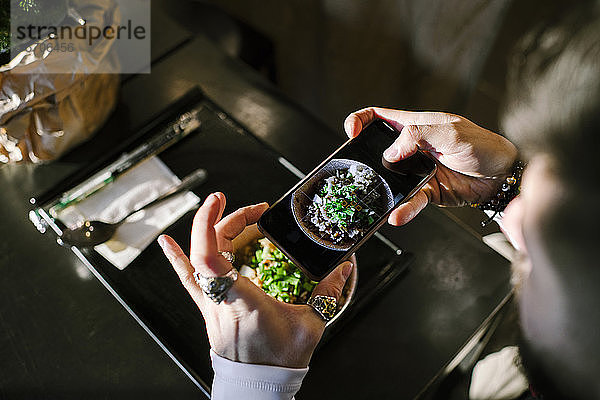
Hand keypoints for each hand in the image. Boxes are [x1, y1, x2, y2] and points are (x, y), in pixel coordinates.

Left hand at [158, 192, 352, 367]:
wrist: (258, 385)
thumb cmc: (278, 361)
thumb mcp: (310, 325)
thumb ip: (328, 293)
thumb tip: (343, 268)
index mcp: (242, 299)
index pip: (210, 259)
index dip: (211, 224)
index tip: (223, 201)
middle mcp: (219, 298)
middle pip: (207, 247)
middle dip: (228, 218)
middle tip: (256, 210)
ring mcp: (209, 303)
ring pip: (196, 258)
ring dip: (209, 228)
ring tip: (222, 206)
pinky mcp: (208, 307)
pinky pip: (187, 278)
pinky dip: (176, 258)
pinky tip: (166, 241)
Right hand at [344, 107, 517, 225]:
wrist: (503, 175)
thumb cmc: (483, 145)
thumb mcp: (450, 132)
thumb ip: (418, 135)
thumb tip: (391, 152)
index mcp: (414, 126)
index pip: (378, 117)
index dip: (360, 121)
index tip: (353, 133)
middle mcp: (411, 149)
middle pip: (376, 151)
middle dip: (362, 160)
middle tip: (354, 171)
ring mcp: (416, 172)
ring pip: (390, 181)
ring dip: (380, 190)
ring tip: (373, 197)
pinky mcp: (426, 192)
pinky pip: (410, 201)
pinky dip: (403, 209)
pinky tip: (397, 215)